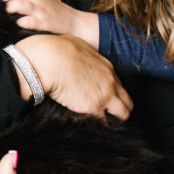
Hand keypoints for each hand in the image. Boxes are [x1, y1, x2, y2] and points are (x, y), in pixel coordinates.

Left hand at [2, 0, 98, 46]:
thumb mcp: (39, 0)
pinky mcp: (44, 22)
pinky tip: (18, 24)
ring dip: (11, 7)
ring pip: (20, 4)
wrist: (76, 22)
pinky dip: (23, 22)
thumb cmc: (54, 12)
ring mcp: (40, 10)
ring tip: (6, 12)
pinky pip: (30, 21)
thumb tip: (2, 0)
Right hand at [15, 35, 131, 118]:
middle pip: (127, 101)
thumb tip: (79, 58)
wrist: (47, 61)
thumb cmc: (56, 50)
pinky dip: (99, 125)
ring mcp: (104, 96)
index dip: (112, 93)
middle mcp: (111, 82)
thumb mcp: (77, 46)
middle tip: (108, 114)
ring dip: (114, 118)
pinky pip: (104, 123)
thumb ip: (85, 56)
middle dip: (120, 109)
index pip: (118, 85)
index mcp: (106, 67)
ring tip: (103, 123)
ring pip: (123, 114)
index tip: (104, 97)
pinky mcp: (93, 108)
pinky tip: (92, 127)